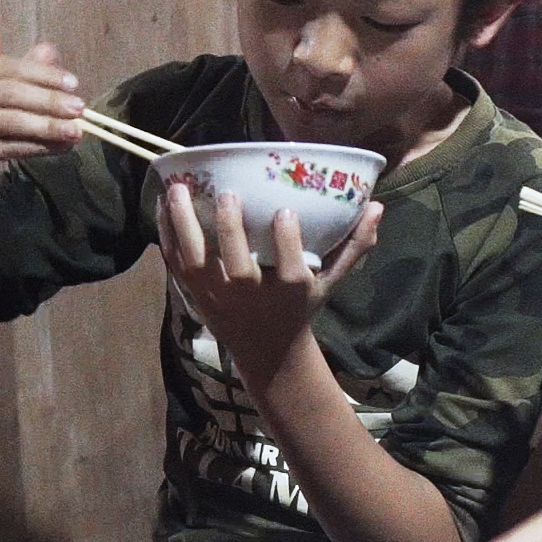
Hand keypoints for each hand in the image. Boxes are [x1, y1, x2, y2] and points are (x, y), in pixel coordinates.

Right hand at [0, 44, 87, 207]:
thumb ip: (14, 77)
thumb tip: (50, 51)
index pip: (6, 67)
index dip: (42, 74)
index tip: (73, 84)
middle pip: (11, 92)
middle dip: (50, 99)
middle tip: (81, 108)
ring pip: (12, 120)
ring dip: (49, 125)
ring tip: (77, 131)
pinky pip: (9, 147)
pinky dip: (38, 146)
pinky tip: (59, 148)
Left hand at [160, 178, 381, 373]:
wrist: (268, 353)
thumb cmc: (300, 307)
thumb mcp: (330, 282)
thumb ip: (354, 246)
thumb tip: (379, 207)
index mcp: (289, 292)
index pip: (290, 266)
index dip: (286, 238)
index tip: (285, 211)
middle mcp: (252, 297)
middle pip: (238, 265)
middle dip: (231, 229)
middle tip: (227, 193)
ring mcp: (219, 297)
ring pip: (197, 261)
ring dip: (186, 225)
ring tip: (178, 188)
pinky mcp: (195, 294)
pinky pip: (176, 264)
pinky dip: (167, 235)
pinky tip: (162, 204)